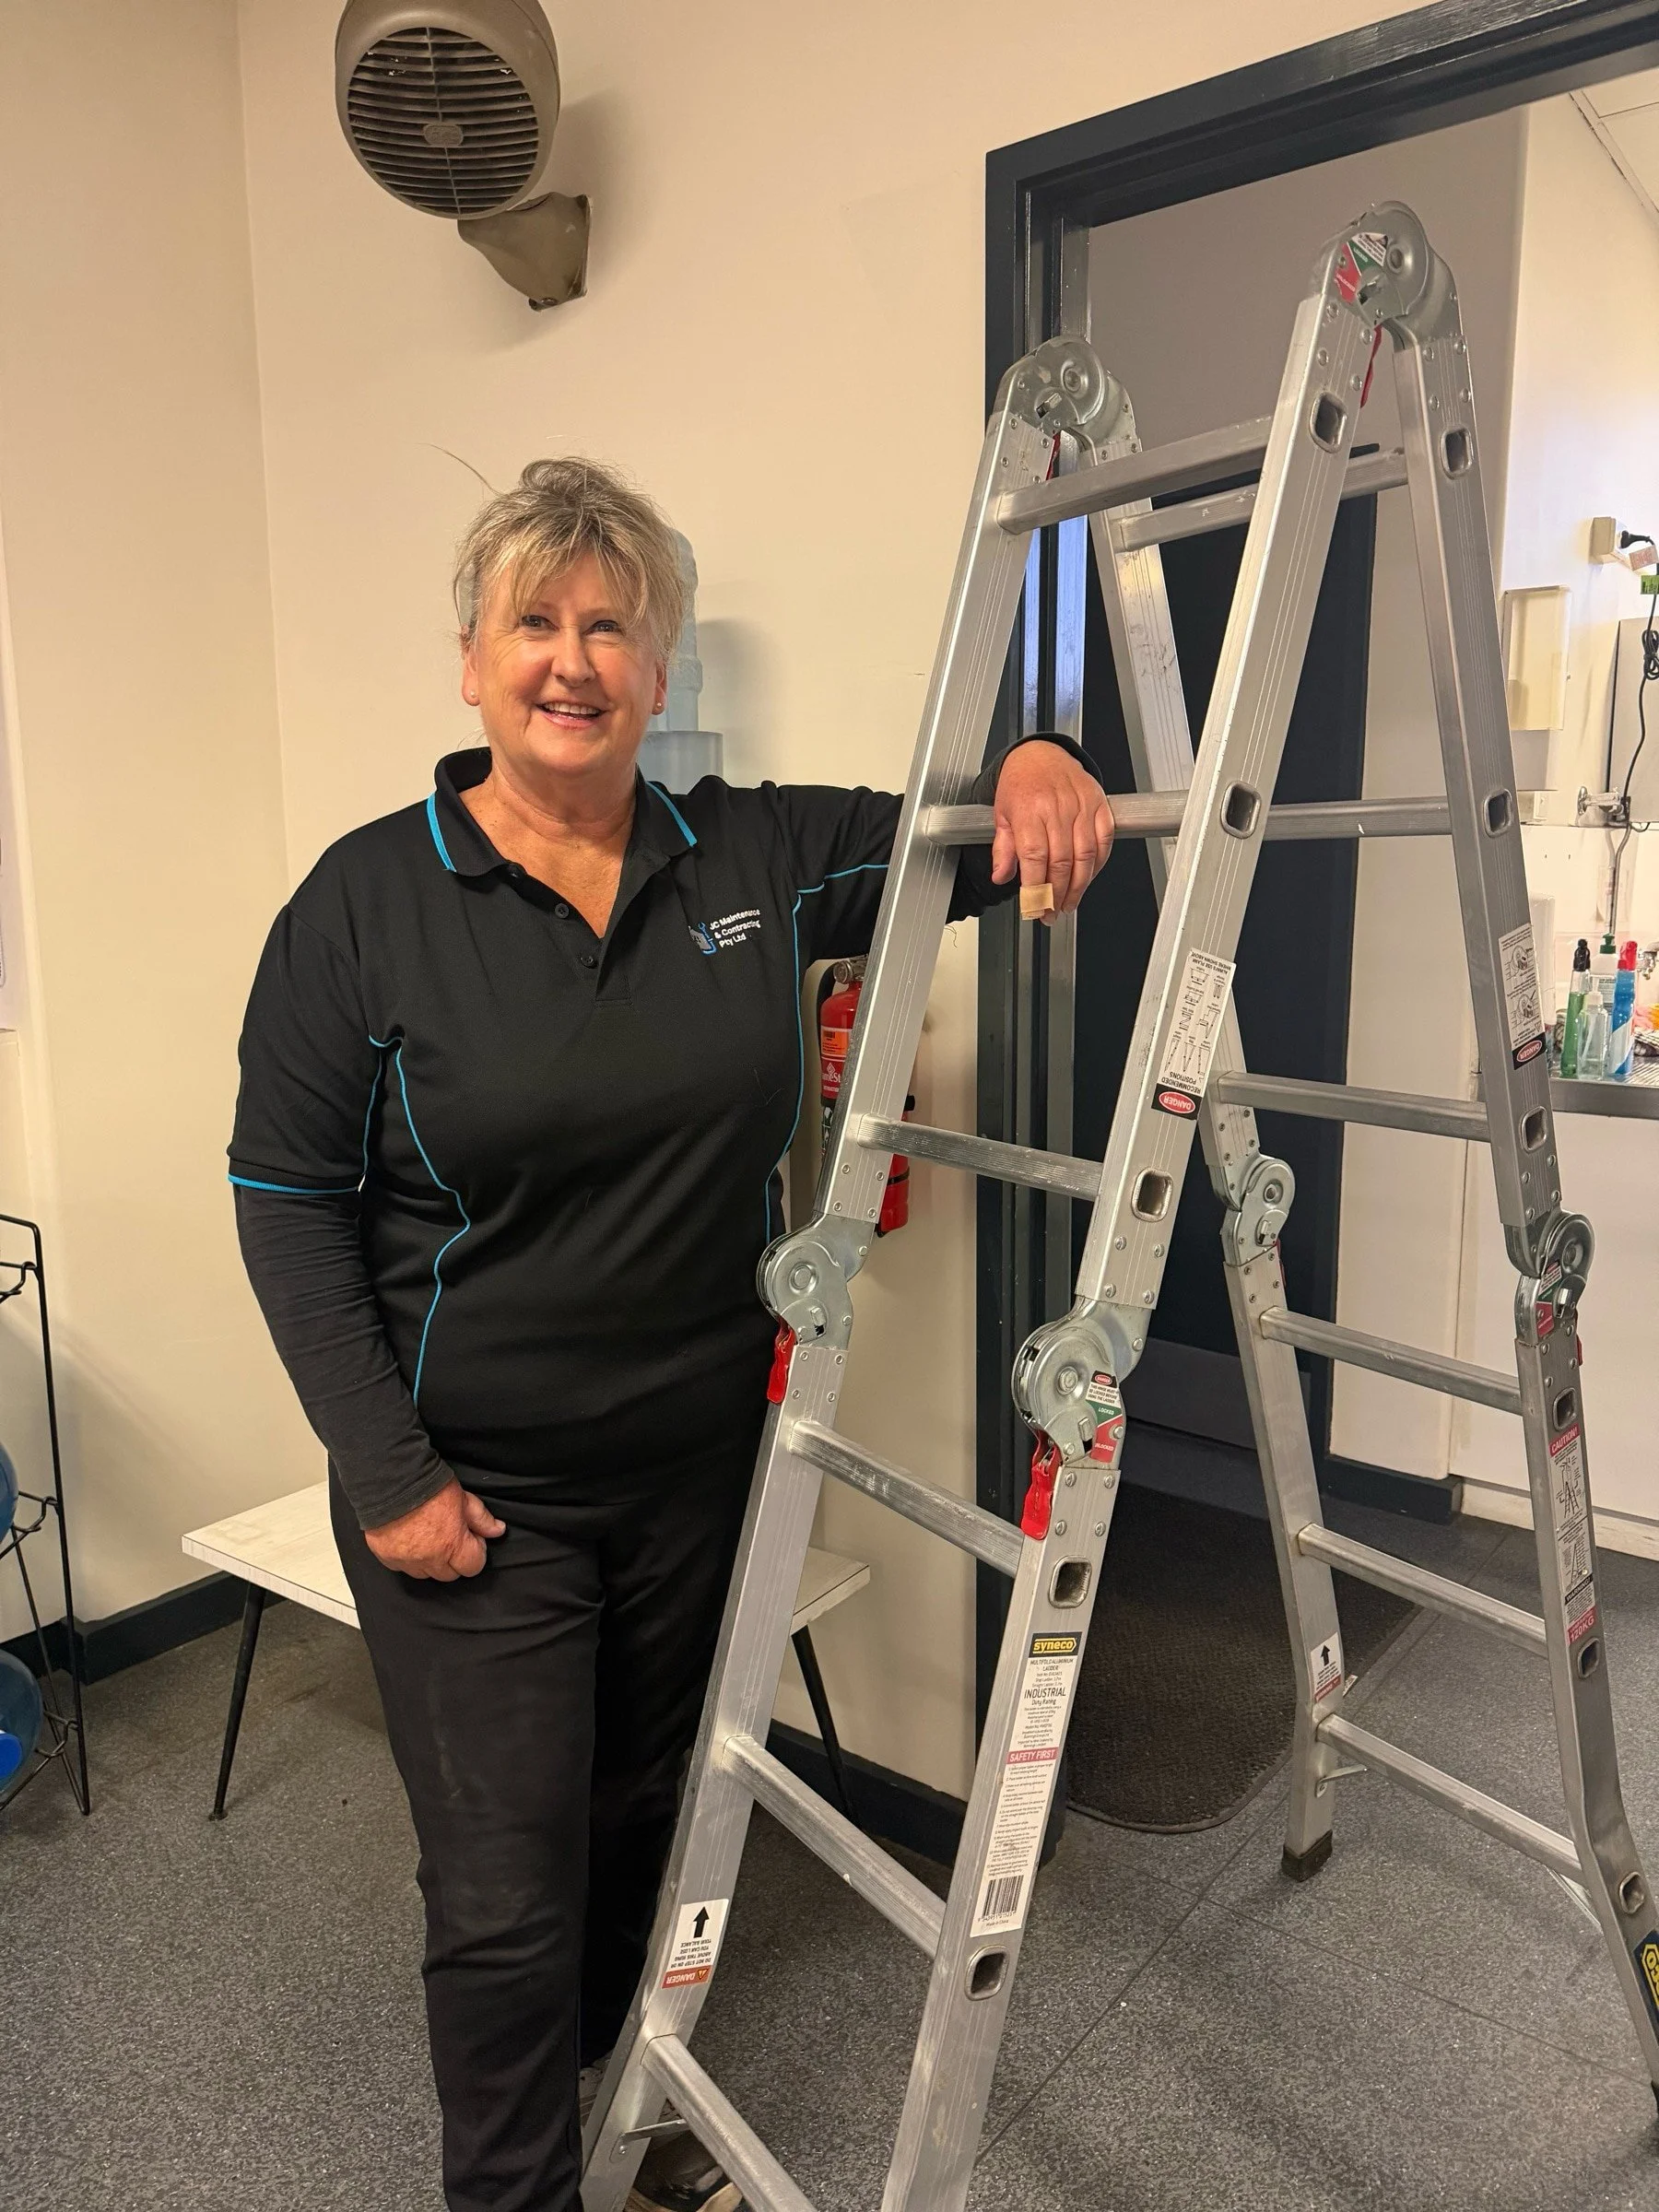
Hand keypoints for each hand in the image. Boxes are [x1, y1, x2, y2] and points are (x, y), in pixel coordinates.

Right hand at [364, 1479, 504, 1579]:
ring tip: (429, 1538)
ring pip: (425, 1574)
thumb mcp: (463, 1498)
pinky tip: (409, 1540)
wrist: (390, 1480)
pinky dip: (408, 1559)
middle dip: (454, 1559)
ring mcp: (405, 1561)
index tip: (470, 1536)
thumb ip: (482, 1519)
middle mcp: (429, 1560)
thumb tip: (498, 1530)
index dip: (476, 1550)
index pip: (473, 1566)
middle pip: (449, 1575)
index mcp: (452, 1546)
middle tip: (449, 1535)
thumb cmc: (429, 1486)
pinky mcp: (386, 1558)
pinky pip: (402, 1568)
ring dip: (431, 1562)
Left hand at [990, 741, 1113, 922]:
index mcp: (1029, 810)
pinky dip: (1097, 865)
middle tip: (1050, 913)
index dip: (1035, 888)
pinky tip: (1086, 879)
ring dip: (1078, 887)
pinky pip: (1103, 842)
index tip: (1032, 908)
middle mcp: (1057, 807)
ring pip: (1085, 856)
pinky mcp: (1099, 805)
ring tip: (1068, 904)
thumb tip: (1000, 876)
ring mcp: (1082, 806)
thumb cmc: (1021, 784)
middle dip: (1056, 895)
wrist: (1041, 755)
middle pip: (1061, 862)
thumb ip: (1002, 848)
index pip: (1034, 858)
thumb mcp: (1001, 814)